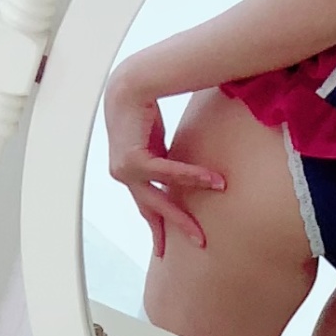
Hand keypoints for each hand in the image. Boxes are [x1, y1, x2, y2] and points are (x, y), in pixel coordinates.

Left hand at [103, 70, 225, 260]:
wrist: (129, 85)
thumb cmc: (143, 110)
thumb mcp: (157, 144)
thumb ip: (166, 164)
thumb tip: (192, 175)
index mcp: (129, 173)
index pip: (146, 205)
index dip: (157, 227)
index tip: (163, 250)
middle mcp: (124, 175)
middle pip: (153, 210)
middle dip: (174, 229)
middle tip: (198, 244)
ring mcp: (125, 170)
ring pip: (159, 199)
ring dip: (183, 213)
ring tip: (204, 228)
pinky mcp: (132, 160)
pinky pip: (167, 174)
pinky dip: (190, 177)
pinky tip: (212, 181)